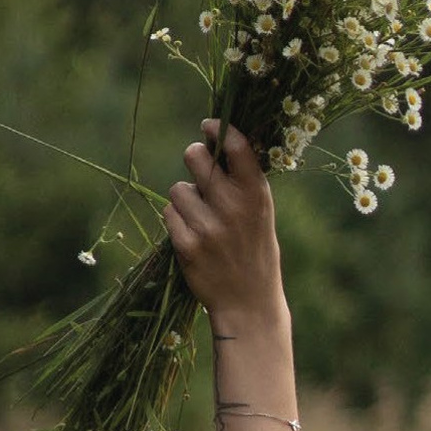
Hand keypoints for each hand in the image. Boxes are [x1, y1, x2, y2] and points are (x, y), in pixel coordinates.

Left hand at [165, 122, 286, 328]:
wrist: (249, 304)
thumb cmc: (255, 251)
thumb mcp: (262, 214)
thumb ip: (243, 182)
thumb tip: (216, 142)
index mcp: (257, 195)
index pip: (236, 146)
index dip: (218, 128)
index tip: (209, 126)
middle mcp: (234, 207)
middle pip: (195, 157)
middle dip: (194, 159)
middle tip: (199, 171)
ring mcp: (209, 227)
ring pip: (178, 190)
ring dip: (185, 200)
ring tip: (202, 220)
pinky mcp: (187, 246)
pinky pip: (168, 214)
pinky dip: (176, 222)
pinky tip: (192, 237)